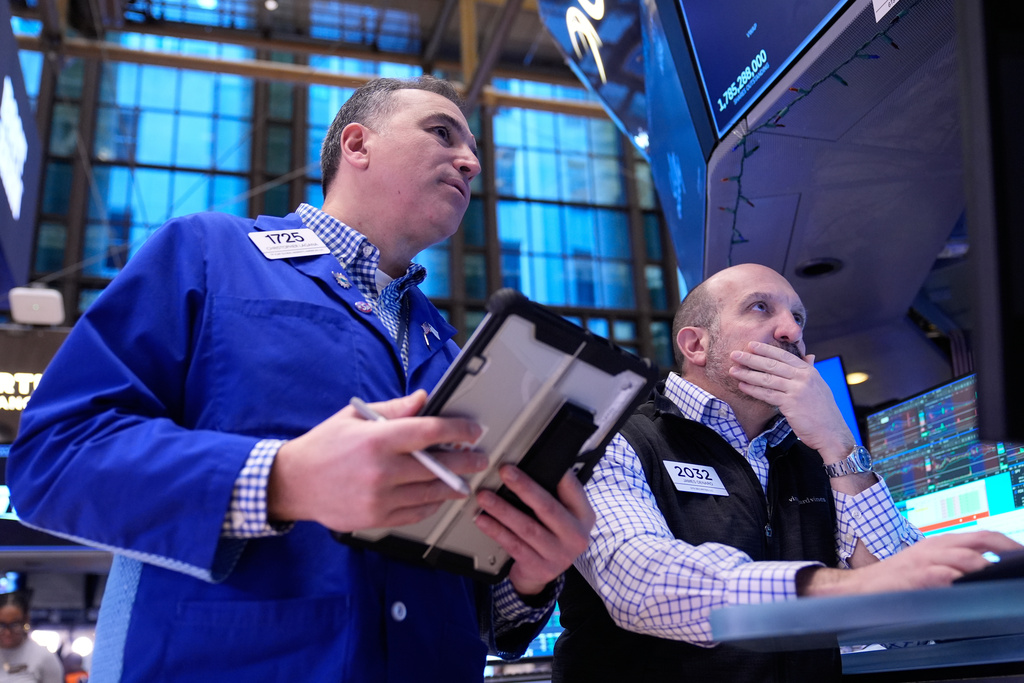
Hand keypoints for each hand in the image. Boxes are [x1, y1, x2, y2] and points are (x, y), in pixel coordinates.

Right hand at [267, 390, 486, 530]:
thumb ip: (393, 409)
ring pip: (431, 493)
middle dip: (466, 461)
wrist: (293, 484)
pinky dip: (431, 503)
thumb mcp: (354, 417)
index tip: (472, 431)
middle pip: (439, 466)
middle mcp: (381, 470)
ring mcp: (380, 498)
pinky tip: (437, 495)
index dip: (458, 431)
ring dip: (453, 485)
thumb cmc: (323, 447)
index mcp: (377, 440)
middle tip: (479, 458)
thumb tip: (424, 400)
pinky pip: (417, 513)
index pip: (429, 432)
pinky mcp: (377, 519)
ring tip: (463, 478)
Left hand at [474, 467, 595, 596]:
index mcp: (583, 516)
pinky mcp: (539, 567)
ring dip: (503, 509)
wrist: (543, 574)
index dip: (557, 474)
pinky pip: (514, 545)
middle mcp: (575, 536)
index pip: (573, 489)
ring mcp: (559, 554)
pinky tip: (483, 520)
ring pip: (527, 527)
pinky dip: (496, 531)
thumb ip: (555, 495)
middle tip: (505, 472)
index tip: (537, 458)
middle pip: (547, 507)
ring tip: (485, 496)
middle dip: (524, 487)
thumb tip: (533, 465)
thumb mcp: (563, 516)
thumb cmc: (551, 536)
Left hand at [729, 342, 853, 459]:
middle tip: (734, 354)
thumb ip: (811, 370)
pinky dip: (753, 390)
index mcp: (809, 371)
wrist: (832, 433)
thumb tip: (810, 356)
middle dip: (751, 358)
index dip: (766, 350)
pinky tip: (742, 386)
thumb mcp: (819, 386)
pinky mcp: (791, 404)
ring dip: (747, 374)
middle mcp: (803, 378)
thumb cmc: (824, 411)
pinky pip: (767, 394)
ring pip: (767, 379)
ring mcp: (797, 390)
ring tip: (732, 370)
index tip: (751, 345)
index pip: (784, 356)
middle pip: (772, 365)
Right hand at [799, 531, 1023, 596]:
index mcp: (940, 542)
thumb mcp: (927, 565)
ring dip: (987, 566)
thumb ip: (952, 565)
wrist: (861, 587)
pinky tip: (971, 586)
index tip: (1020, 554)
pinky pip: (944, 575)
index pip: (981, 535)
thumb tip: (984, 572)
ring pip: (965, 556)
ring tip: (1002, 574)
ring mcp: (925, 560)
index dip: (1006, 543)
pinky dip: (961, 579)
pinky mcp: (916, 576)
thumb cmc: (896, 579)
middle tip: (1021, 559)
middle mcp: (935, 546)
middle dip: (1006, 549)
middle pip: (979, 539)